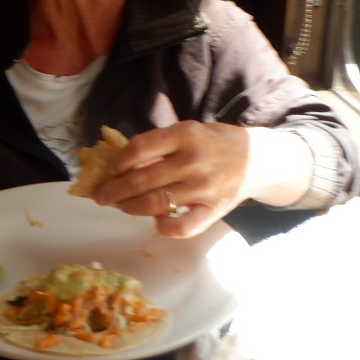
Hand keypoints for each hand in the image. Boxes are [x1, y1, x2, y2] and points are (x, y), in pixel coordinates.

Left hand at [91, 121, 311, 237]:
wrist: (258, 159)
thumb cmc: (214, 143)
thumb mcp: (189, 132)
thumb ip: (160, 145)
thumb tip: (120, 164)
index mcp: (185, 134)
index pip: (140, 148)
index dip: (119, 162)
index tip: (110, 170)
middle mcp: (194, 160)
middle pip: (142, 179)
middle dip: (114, 190)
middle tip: (100, 196)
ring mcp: (204, 187)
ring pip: (156, 203)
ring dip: (131, 208)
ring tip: (120, 207)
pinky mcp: (215, 210)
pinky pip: (182, 227)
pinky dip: (163, 227)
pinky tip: (155, 222)